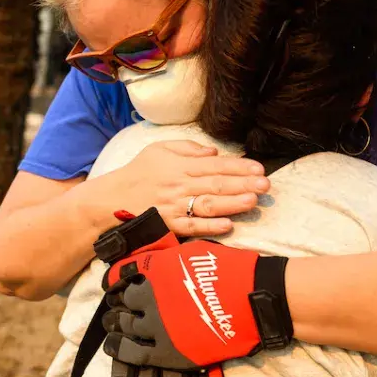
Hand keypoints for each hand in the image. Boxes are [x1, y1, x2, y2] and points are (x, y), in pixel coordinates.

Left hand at [101, 240, 292, 369]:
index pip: (119, 274)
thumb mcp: (193, 252)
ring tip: (114, 324)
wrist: (254, 300)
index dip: (113, 279)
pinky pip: (134, 353)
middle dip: (116, 302)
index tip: (112, 283)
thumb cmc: (230, 271)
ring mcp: (158, 325)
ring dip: (116, 324)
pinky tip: (115, 346)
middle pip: (119, 301)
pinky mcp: (168, 351)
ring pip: (123, 326)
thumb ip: (167, 258)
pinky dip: (120, 348)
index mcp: (155, 269)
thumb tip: (152, 262)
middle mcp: (150, 296)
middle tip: (116, 305)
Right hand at [105, 141, 268, 238]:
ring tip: (252, 201)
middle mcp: (179, 186)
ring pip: (207, 204)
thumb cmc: (138, 172)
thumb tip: (214, 152)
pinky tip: (228, 226)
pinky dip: (209, 227)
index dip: (238, 166)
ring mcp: (174, 207)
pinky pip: (191, 227)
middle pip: (216, 184)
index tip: (259, 168)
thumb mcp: (159, 149)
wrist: (111, 199)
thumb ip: (188, 148)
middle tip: (266, 184)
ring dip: (231, 203)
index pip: (214, 165)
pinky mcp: (168, 226)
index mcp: (180, 166)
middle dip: (242, 184)